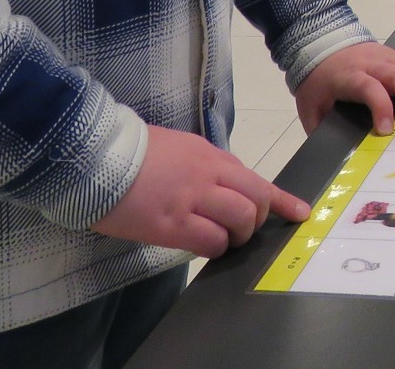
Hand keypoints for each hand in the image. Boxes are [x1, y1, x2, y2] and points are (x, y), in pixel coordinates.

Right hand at [92, 125, 311, 257]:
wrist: (95, 156)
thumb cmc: (133, 153)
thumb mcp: (179, 148)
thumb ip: (205, 166)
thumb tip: (225, 187)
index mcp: (210, 155)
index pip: (256, 178)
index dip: (281, 200)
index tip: (300, 213)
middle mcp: (208, 174)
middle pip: (256, 200)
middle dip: (257, 220)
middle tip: (242, 231)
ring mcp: (191, 199)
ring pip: (240, 220)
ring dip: (237, 237)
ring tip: (220, 240)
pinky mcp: (170, 224)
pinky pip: (210, 241)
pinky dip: (213, 248)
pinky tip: (199, 245)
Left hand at [295, 41, 394, 137]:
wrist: (320, 42)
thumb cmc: (318, 80)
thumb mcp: (309, 106)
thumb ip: (321, 129)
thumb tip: (335, 157)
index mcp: (348, 76)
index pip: (368, 87)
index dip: (380, 107)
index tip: (386, 131)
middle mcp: (371, 64)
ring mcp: (386, 57)